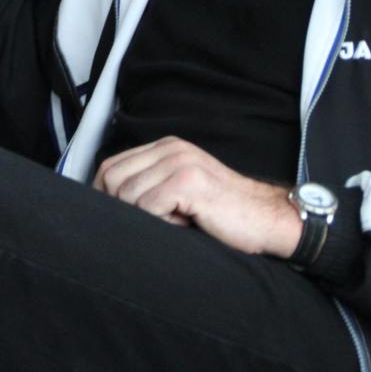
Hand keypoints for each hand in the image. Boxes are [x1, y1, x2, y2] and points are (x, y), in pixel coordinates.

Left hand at [92, 136, 301, 257]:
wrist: (266, 219)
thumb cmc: (223, 212)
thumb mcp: (181, 189)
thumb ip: (150, 184)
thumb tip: (107, 200)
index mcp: (165, 147)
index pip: (111, 166)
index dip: (104, 195)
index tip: (114, 217)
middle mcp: (170, 149)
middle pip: (111, 179)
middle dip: (120, 208)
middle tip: (148, 223)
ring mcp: (179, 163)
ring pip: (126, 195)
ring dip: (144, 218)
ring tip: (173, 221)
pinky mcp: (187, 182)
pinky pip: (147, 208)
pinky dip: (160, 224)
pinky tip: (184, 224)